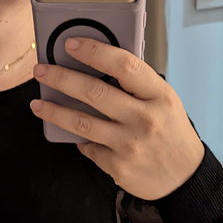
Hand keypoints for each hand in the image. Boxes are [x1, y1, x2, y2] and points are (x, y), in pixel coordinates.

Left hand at [30, 36, 205, 202]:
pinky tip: (73, 134)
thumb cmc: (171, 134)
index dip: (94, 51)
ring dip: (54, 111)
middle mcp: (143, 118)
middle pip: (94, 92)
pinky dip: (79, 139)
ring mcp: (129, 144)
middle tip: (41, 70)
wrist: (184, 178)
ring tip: (38, 104)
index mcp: (159, 95)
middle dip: (61, 78)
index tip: (71, 44)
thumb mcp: (165, 102)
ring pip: (82, 122)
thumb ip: (137, 86)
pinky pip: (88, 147)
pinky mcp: (117, 165)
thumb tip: (97, 67)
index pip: (124, 65)